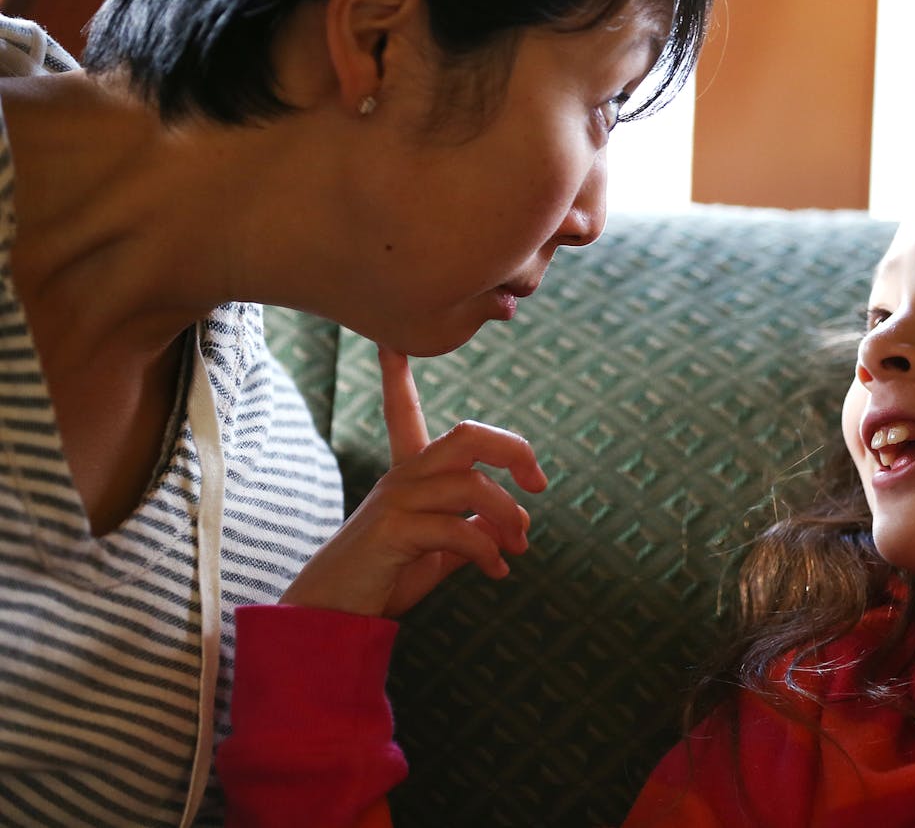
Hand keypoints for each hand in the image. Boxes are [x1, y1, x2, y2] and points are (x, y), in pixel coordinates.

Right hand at [280, 345, 546, 616]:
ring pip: (473, 485)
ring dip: (509, 517)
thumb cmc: (386, 576)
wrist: (333, 613)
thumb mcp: (440, 550)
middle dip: (514, 450)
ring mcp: (397, 501)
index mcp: (410, 474)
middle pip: (468, 435)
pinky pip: (458, 528)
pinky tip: (496, 570)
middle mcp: (403, 478)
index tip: (391, 343)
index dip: (398, 377)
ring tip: (517, 548)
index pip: (404, 413)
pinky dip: (487, 550)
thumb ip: (476, 530)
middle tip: (540, 483)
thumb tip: (515, 521)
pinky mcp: (395, 531)